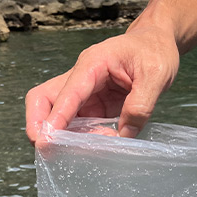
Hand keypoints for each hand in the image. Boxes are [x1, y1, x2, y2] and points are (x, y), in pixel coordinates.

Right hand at [24, 26, 179, 143]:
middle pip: (44, 99)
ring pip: (57, 115)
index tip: (46, 140)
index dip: (55, 118)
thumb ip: (141, 105)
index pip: (67, 93)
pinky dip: (79, 139)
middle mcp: (81, 77)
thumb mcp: (156, 75)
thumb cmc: (155, 51)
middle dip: (39, 124)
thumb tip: (124, 135)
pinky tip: (95, 149)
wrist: (158, 43)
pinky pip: (76, 124)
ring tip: (85, 152)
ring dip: (64, 136)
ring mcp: (84, 93)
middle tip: (46, 150)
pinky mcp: (92, 106)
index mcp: (93, 64)